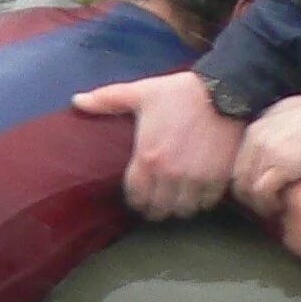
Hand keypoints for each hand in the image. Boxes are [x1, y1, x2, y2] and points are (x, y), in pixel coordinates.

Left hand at [73, 71, 245, 219]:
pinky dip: (202, 201)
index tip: (140, 195)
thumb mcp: (140, 92)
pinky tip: (198, 191)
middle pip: (159, 210)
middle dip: (156, 207)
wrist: (224, 91)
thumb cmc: (179, 92)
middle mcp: (170, 174)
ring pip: (183, 211)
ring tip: (178, 197)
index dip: (136, 199)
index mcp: (147, 158)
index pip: (135, 197)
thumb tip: (77, 101)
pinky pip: (207, 204)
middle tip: (158, 199)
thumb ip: (107, 100)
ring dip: (179, 207)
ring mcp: (195, 179)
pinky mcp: (218, 179)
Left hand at [232, 88, 300, 217]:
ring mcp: (265, 151)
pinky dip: (268, 204)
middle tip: (262, 205)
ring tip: (270, 211)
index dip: (249, 177)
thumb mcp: (296, 111)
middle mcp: (256, 136)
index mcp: (260, 124)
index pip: (242, 158)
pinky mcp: (279, 166)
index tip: (258, 189)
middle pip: (239, 173)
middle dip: (248, 193)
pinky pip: (262, 193)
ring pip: (246, 186)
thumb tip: (286, 139)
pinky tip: (279, 208)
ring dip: (258, 202)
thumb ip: (283, 125)